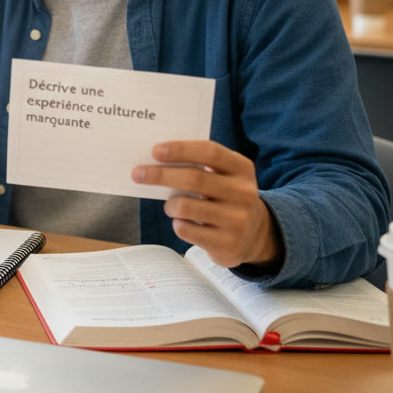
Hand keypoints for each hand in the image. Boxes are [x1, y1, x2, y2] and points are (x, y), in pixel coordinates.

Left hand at [133, 141, 282, 269]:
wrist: (254, 235)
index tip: (155, 151)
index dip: (181, 150)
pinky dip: (178, 224)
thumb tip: (154, 160)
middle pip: (193, 179)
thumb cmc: (225, 197)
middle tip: (137, 173)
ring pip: (184, 206)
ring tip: (172, 206)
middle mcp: (244, 193)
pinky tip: (185, 223)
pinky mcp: (227, 243)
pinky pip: (185, 229)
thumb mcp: (223, 177)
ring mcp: (237, 220)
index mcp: (241, 168)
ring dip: (169, 205)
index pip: (210, 152)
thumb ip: (198, 166)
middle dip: (160, 175)